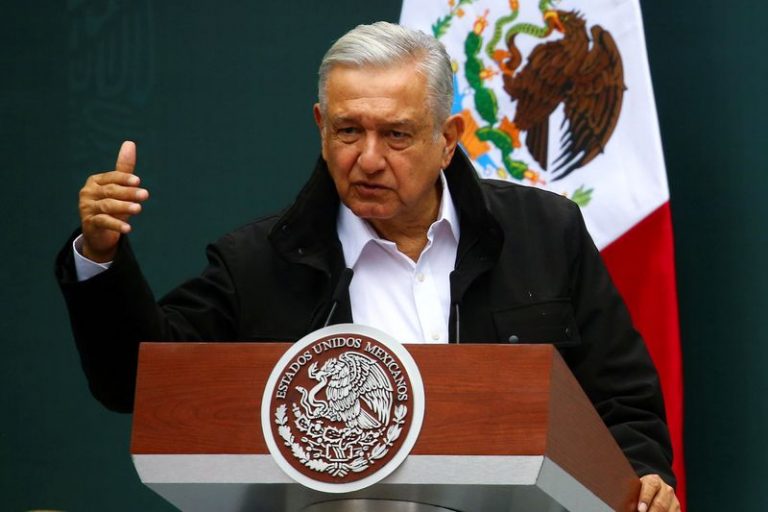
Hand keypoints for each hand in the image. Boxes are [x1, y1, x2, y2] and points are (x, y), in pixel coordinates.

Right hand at [79, 141, 148, 261]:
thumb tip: (130, 143)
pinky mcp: (89, 223)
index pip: (111, 177)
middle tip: (145, 195)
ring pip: (107, 206)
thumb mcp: (120, 189)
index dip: (124, 179)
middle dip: (128, 193)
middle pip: (111, 191)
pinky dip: (116, 224)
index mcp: (95, 181)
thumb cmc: (112, 207)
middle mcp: (88, 192)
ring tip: (138, 208)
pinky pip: (103, 222)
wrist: (100, 233)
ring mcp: (87, 208)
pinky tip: (128, 228)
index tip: (138, 181)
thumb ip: (124, 169)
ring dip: (124, 207)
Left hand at [637, 474, 679, 510]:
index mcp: (654, 481)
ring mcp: (674, 500)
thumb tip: (628, 504)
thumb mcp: (636, 488)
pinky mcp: (678, 510)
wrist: (655, 490)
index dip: (645, 499)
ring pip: (668, 511)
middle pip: (660, 504)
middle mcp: (666, 489)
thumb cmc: (641, 490)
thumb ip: (633, 494)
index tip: (640, 509)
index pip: (650, 488)